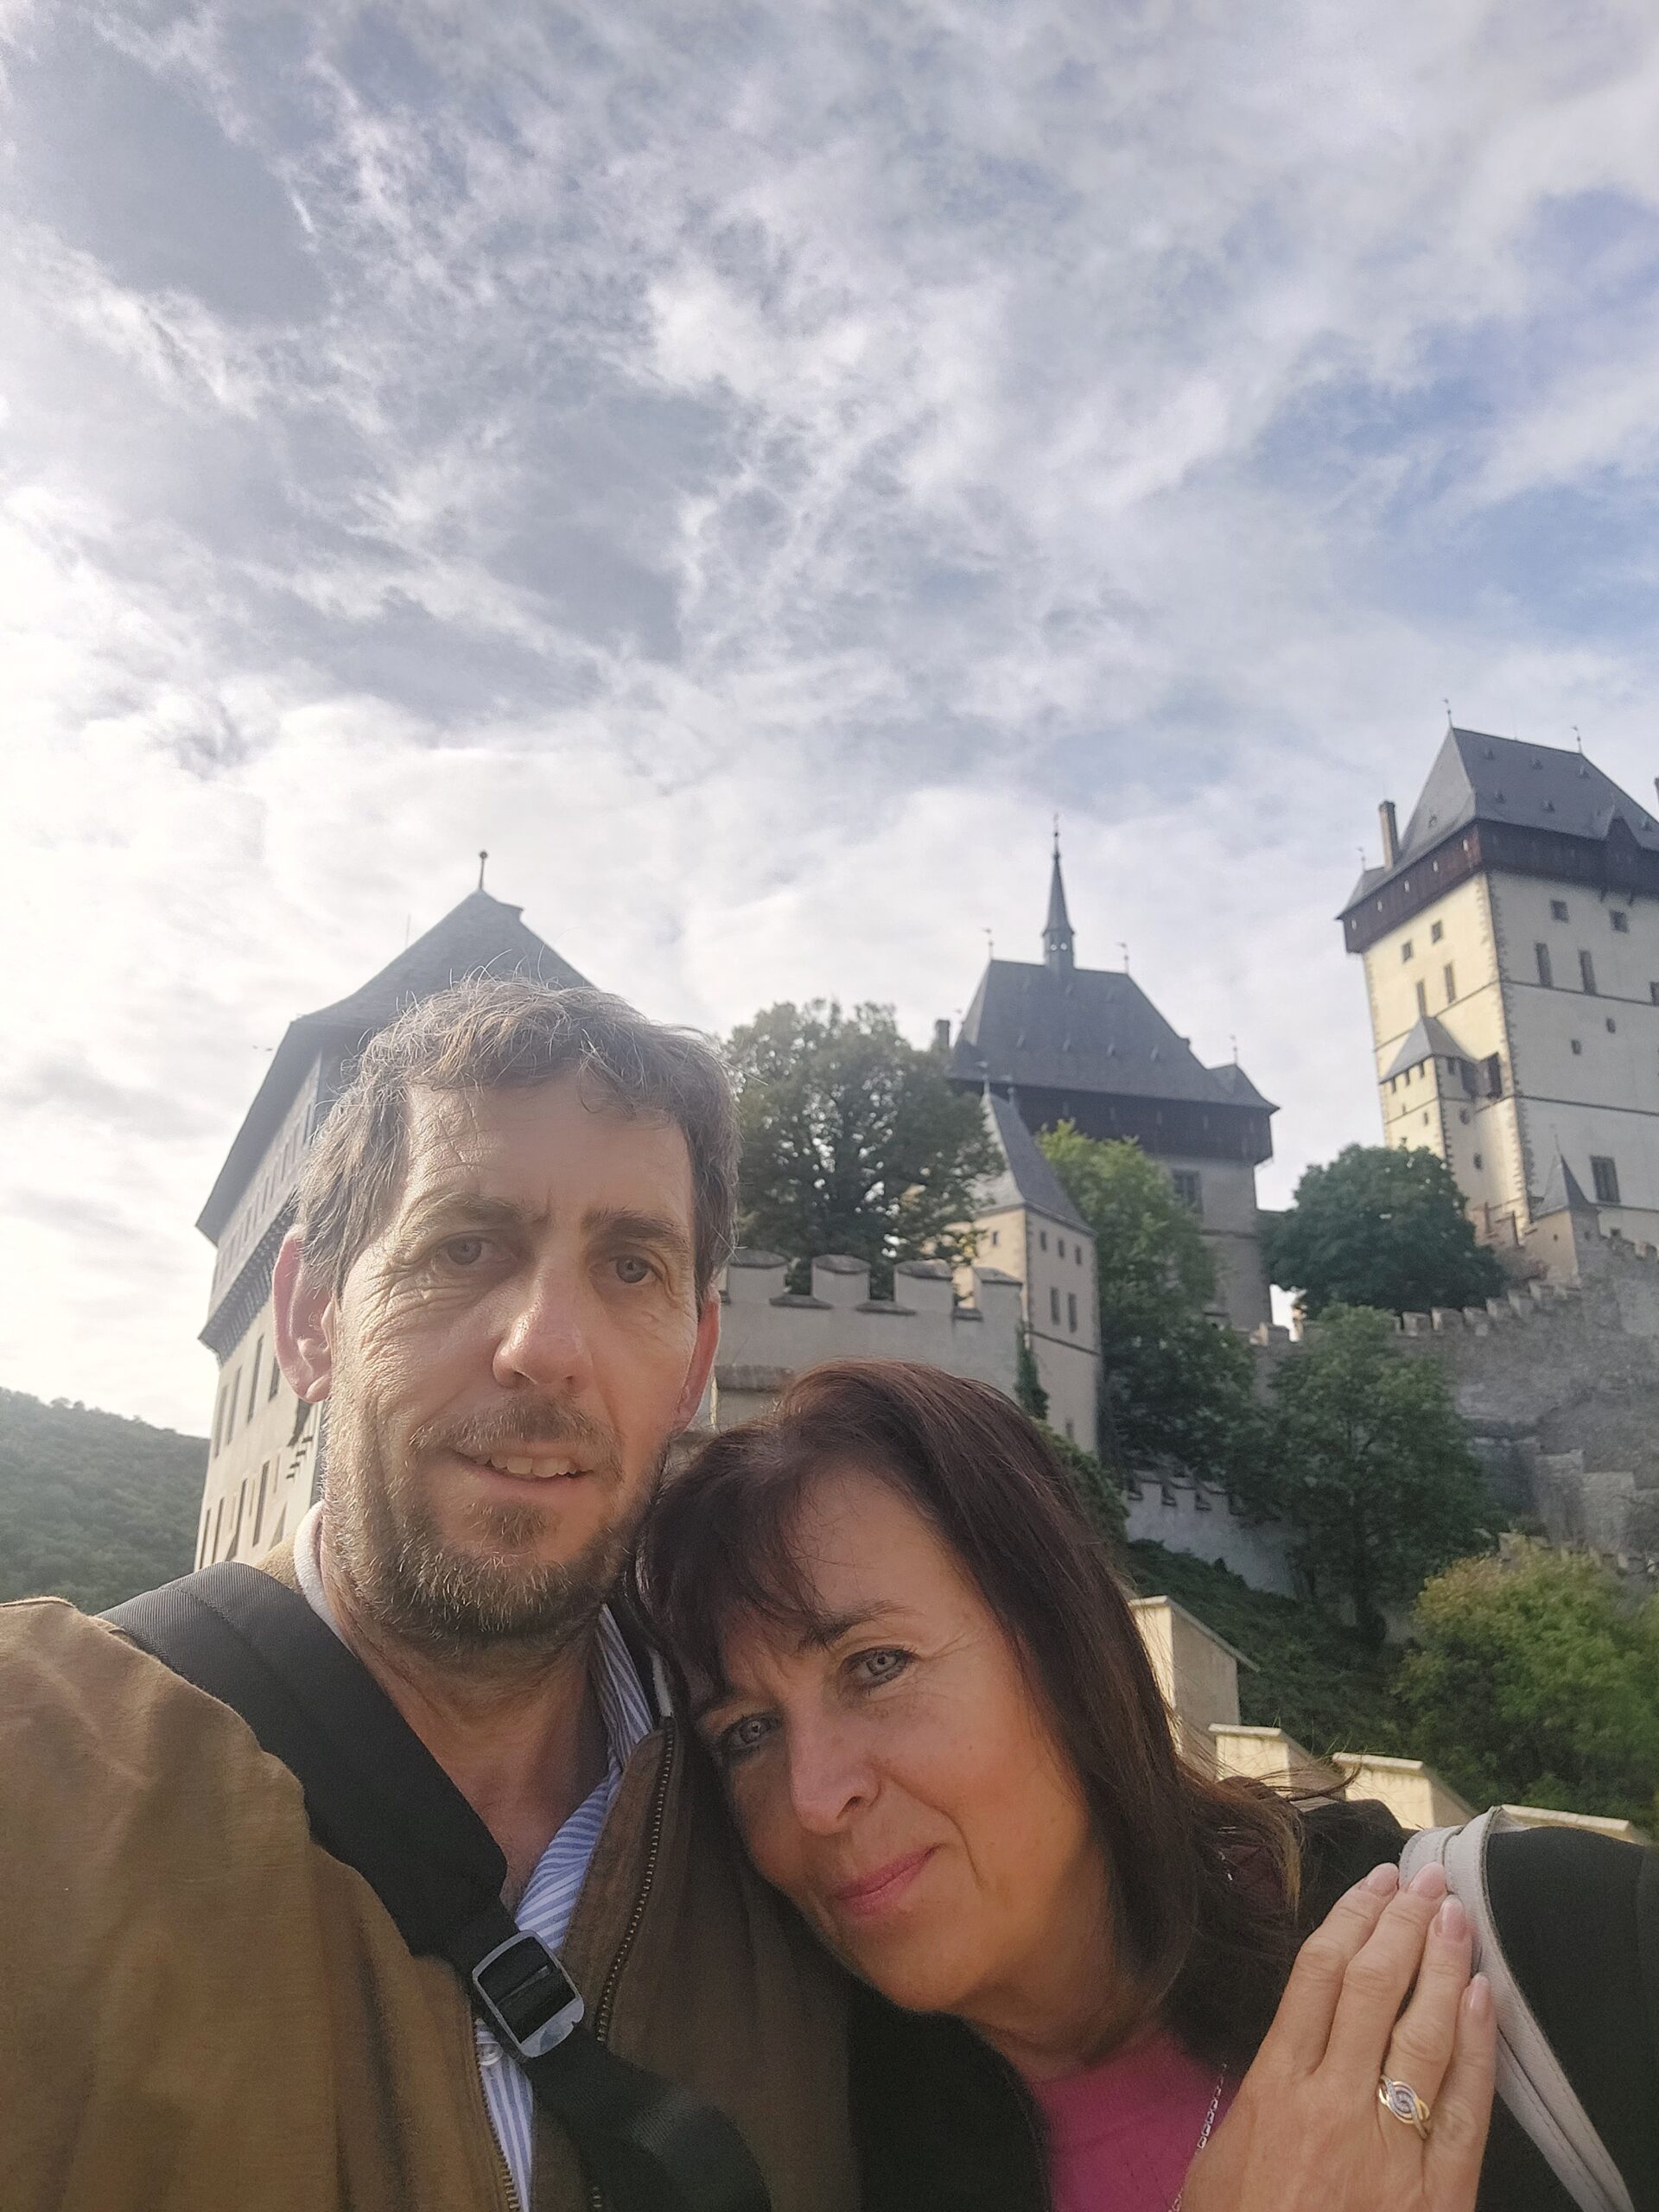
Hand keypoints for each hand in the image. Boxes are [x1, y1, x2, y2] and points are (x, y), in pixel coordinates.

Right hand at [1181, 1859, 1495, 2211]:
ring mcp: (1390, 2146)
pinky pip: (1463, 2105)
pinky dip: (1475, 2046)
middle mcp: (1333, 2102)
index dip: (1350, 1920)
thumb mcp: (1215, 2166)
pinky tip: (1481, 1998)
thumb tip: (1277, 2051)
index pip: (1319, 1978)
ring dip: (1442, 1964)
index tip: (1372, 1883)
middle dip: (1401, 1924)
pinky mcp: (1437, 2192)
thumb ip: (1248, 2103)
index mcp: (1274, 2089)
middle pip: (1374, 1988)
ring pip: (1422, 2031)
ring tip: (1455, 1914)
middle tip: (1424, 1878)